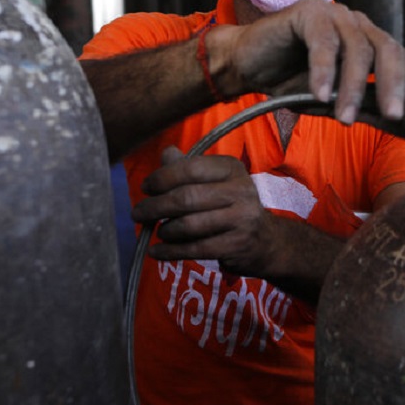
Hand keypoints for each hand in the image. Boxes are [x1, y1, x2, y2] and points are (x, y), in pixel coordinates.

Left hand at [133, 148, 278, 275]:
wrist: (266, 240)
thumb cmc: (231, 207)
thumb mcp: (215, 182)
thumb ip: (189, 168)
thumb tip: (166, 152)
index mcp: (231, 168)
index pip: (191, 168)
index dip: (162, 178)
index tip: (146, 188)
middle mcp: (240, 190)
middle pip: (186, 197)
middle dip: (155, 207)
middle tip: (138, 214)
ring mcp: (242, 218)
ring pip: (189, 225)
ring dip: (165, 230)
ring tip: (158, 231)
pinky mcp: (237, 244)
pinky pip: (195, 249)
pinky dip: (170, 252)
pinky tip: (157, 252)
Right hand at [210, 0, 404, 124]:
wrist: (246, 65)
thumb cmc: (291, 81)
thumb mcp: (335, 102)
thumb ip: (369, 111)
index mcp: (367, 38)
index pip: (399, 55)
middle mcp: (355, 22)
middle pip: (385, 48)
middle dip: (391, 84)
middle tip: (392, 115)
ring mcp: (333, 13)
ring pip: (356, 47)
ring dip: (353, 86)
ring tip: (345, 118)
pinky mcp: (307, 12)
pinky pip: (323, 42)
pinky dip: (323, 71)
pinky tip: (319, 95)